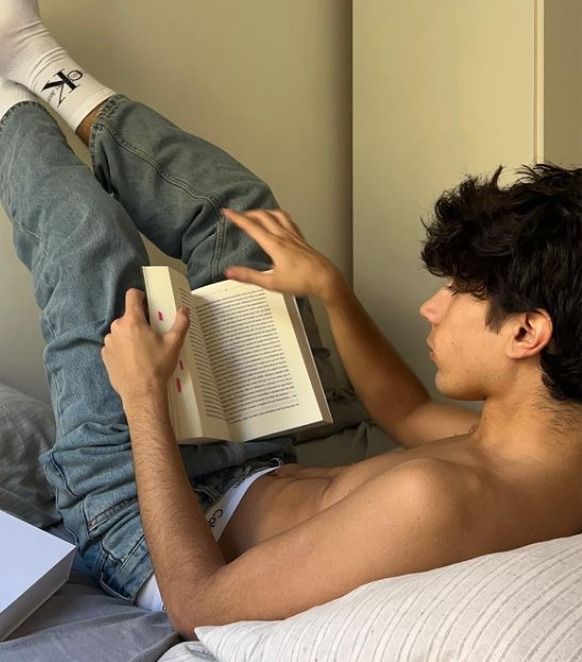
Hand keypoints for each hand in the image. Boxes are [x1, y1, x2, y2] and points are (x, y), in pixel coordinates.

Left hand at [101, 288, 189, 402]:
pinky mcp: (105, 355)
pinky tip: (133, 359)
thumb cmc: (157, 367)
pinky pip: (114, 345)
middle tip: (151, 334)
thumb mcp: (174, 344)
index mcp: (133, 321)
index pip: (132, 295)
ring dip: (130, 335)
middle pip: (128, 316)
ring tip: (142, 350)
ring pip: (121, 331)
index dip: (140, 296)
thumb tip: (184, 310)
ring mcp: (109, 342)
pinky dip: (122, 348)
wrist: (141, 393)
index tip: (148, 304)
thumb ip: (181, 323)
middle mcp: (117, 328)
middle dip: (139, 321)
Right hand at [222, 208, 343, 303]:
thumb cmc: (302, 281)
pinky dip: (279, 217)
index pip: (251, 226)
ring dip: (265, 211)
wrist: (325, 280)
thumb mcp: (271, 283)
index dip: (237, 218)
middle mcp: (284, 236)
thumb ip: (249, 276)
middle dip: (248, 213)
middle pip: (263, 216)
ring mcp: (294, 236)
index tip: (227, 212)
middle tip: (238, 214)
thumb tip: (230, 271)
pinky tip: (280, 222)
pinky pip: (289, 221)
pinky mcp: (302, 240)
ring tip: (257, 213)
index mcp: (274, 245)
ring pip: (277, 215)